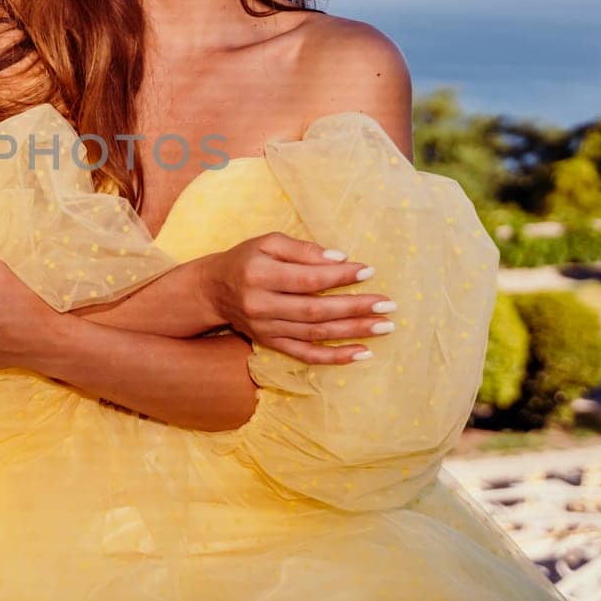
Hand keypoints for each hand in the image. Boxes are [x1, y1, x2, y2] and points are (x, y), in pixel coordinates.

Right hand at [195, 232, 396, 364]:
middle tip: (387, 304)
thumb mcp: (268, 242)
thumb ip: (302, 249)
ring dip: (353, 331)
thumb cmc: (246, 259)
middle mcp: (261, 305)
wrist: (213, 290)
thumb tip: (339, 258)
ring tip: (385, 326)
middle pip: (315, 310)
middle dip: (355, 307)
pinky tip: (362, 352)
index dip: (339, 276)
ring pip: (315, 333)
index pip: (306, 278)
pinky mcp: (271, 343)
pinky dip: (335, 357)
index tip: (368, 272)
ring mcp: (267, 329)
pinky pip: (306, 355)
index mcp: (259, 275)